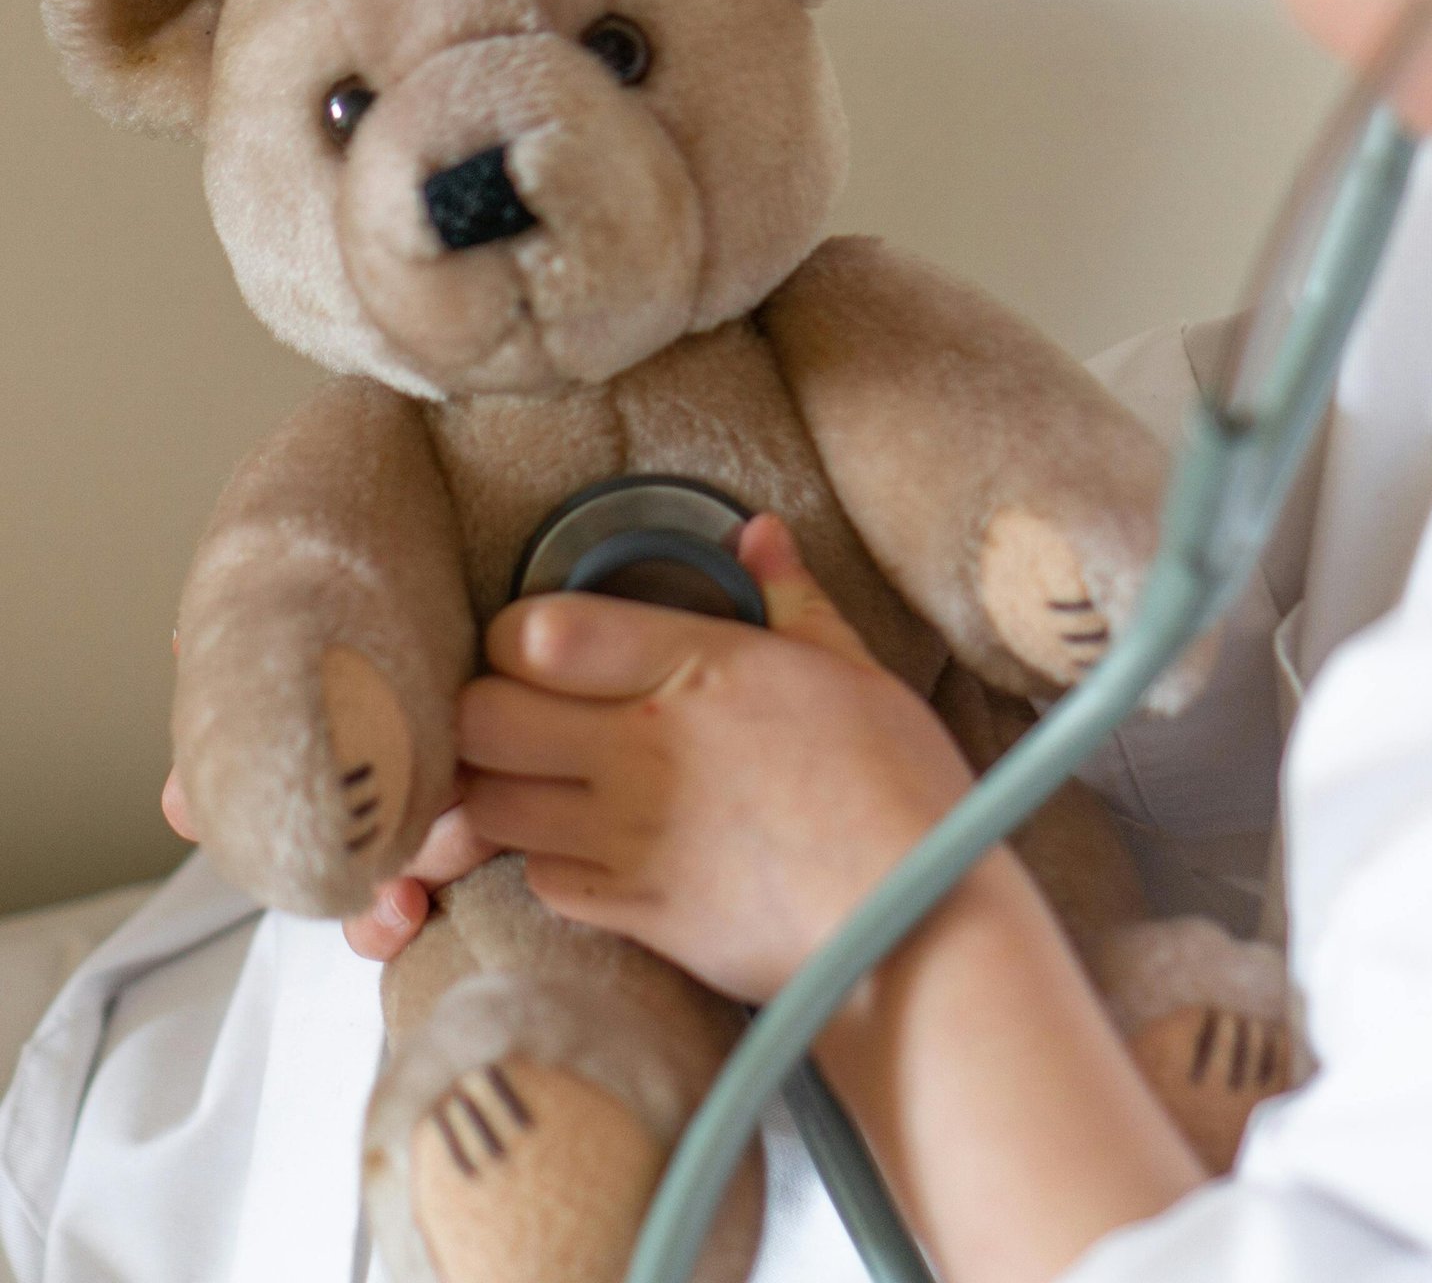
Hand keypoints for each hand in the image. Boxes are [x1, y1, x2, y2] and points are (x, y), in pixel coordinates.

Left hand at [453, 514, 972, 1004]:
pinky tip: (591, 845)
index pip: (533, 634)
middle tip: (530, 713)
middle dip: (486, 710)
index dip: (514, 636)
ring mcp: (629, 837)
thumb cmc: (897, 791)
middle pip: (481, 718)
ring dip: (502, 787)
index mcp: (694, 670)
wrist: (916, 932)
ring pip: (490, 804)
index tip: (544, 646)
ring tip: (549, 777)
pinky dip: (547, 860)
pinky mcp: (633, 912)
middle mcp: (643, 749)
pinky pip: (539, 878)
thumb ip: (790, 597)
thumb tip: (759, 532)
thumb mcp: (854, 669)